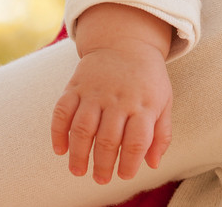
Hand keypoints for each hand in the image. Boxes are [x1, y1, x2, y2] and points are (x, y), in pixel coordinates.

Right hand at [51, 4, 173, 183]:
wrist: (127, 42)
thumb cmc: (148, 79)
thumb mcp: (164, 102)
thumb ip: (161, 133)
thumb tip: (153, 164)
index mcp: (143, 105)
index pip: (136, 140)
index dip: (129, 162)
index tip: (124, 175)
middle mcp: (118, 99)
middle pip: (107, 139)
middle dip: (102, 164)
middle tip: (100, 179)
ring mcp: (95, 92)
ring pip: (82, 129)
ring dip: (78, 154)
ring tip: (78, 171)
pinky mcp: (76, 85)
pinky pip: (62, 111)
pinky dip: (58, 132)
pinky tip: (60, 150)